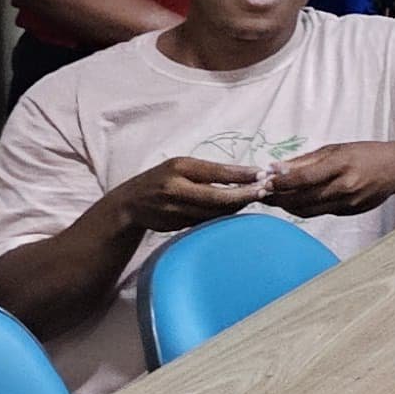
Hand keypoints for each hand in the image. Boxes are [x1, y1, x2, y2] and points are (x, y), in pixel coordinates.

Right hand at [110, 157, 267, 233]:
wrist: (129, 204)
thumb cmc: (162, 179)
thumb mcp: (181, 167)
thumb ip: (210, 172)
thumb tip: (248, 175)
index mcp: (179, 168)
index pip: (217, 172)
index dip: (242, 176)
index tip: (262, 175)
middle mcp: (176, 189)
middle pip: (218, 197)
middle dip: (244, 195)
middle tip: (264, 191)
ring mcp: (175, 210)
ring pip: (214, 212)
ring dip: (237, 207)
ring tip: (255, 198)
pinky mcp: (176, 226)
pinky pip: (206, 222)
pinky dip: (222, 216)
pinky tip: (235, 211)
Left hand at [262, 141, 394, 217]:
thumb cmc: (365, 153)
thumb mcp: (336, 149)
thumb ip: (306, 160)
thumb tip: (276, 167)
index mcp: (340, 166)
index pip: (303, 178)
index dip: (280, 182)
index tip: (264, 181)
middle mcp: (344, 187)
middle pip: (302, 199)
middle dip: (277, 198)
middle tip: (261, 193)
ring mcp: (348, 203)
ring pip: (308, 211)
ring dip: (287, 206)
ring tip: (274, 199)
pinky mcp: (350, 212)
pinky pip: (321, 213)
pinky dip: (305, 208)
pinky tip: (296, 201)